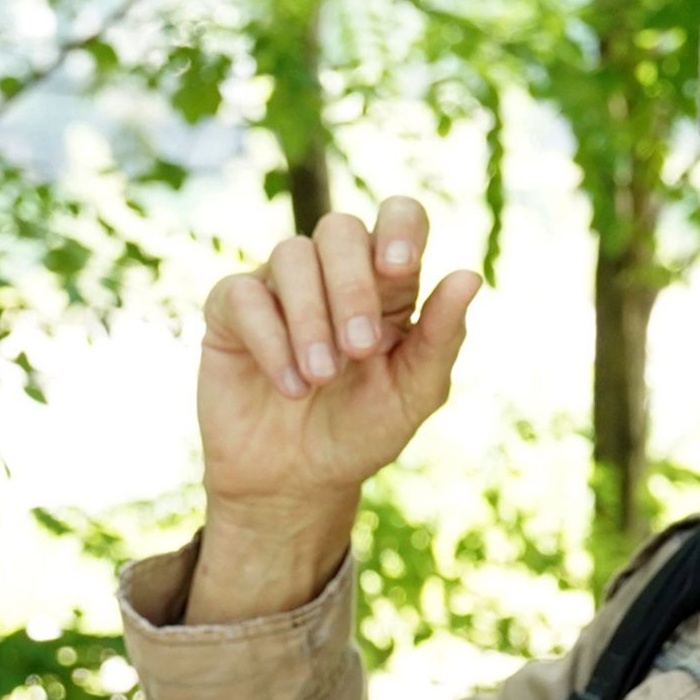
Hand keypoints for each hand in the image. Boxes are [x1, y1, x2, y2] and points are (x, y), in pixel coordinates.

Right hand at [189, 197, 481, 621]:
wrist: (297, 483)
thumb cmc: (362, 431)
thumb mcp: (413, 393)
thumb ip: (441, 337)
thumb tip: (469, 276)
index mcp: (388, 285)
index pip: (399, 217)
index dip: (400, 226)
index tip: (401, 267)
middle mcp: (332, 273)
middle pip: (340, 229)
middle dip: (352, 285)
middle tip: (360, 350)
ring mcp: (279, 287)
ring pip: (292, 255)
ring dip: (311, 317)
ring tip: (321, 378)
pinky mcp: (231, 311)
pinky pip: (244, 294)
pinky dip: (271, 339)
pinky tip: (291, 386)